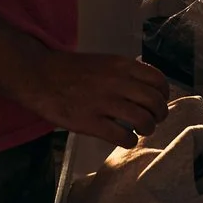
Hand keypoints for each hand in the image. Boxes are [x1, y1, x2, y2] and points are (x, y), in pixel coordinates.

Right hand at [19, 49, 172, 142]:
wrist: (39, 76)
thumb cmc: (70, 70)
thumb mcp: (103, 62)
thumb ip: (125, 73)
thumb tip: (145, 90)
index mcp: (121, 65)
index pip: (158, 80)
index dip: (163, 94)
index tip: (159, 101)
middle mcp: (117, 83)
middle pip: (155, 103)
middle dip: (160, 115)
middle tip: (153, 120)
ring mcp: (104, 103)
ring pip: (144, 121)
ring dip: (147, 129)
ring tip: (140, 130)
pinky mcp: (90, 122)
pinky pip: (123, 136)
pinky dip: (130, 141)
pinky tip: (125, 139)